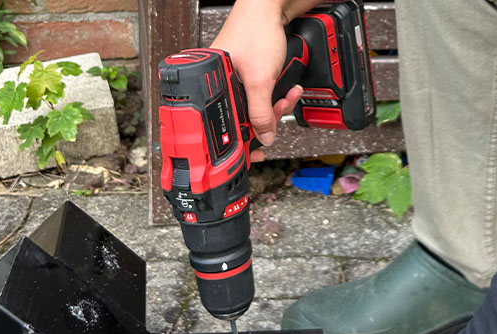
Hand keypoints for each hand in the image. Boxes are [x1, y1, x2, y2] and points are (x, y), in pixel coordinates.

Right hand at [212, 0, 303, 160]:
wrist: (270, 9)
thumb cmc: (256, 32)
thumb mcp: (260, 79)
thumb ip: (261, 112)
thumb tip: (263, 137)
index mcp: (209, 84)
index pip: (221, 124)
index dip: (238, 141)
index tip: (251, 155)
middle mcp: (218, 84)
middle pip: (240, 118)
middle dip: (265, 120)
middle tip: (277, 115)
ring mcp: (232, 80)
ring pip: (253, 109)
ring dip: (274, 107)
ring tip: (286, 97)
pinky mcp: (246, 76)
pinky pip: (260, 97)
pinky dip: (275, 98)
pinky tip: (288, 91)